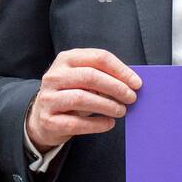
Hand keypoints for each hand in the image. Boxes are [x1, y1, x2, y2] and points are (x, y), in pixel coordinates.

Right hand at [26, 48, 141, 152]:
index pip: (98, 57)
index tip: (137, 83)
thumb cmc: (72, 94)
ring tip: (121, 111)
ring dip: (107, 105)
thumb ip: (104, 76)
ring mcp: (48, 98)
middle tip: (131, 98)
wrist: (44, 118)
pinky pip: (76, 123)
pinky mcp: (48, 120)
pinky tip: (109, 123)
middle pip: (90, 76)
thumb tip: (133, 84)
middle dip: (116, 87)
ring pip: (81, 98)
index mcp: (67, 59)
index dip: (121, 70)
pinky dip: (97, 124)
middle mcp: (54, 76)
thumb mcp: (84, 79)